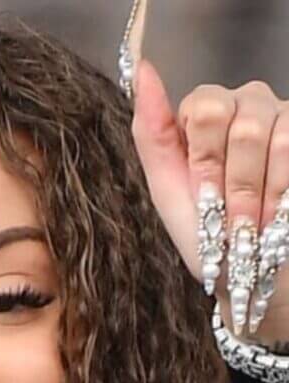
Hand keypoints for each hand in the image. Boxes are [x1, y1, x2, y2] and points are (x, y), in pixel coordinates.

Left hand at [131, 60, 288, 345]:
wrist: (252, 277)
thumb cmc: (208, 238)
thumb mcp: (168, 192)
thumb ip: (153, 133)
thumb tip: (142, 70)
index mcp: (204, 118)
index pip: (205, 106)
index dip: (204, 159)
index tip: (203, 198)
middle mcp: (247, 105)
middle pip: (240, 120)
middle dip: (232, 181)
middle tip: (231, 218)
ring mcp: (285, 117)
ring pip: (271, 134)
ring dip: (257, 194)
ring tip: (253, 224)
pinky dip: (282, 193)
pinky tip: (277, 215)